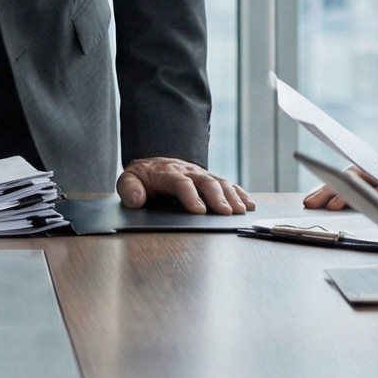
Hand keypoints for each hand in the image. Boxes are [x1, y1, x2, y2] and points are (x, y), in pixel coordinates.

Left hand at [116, 157, 253, 214]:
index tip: (199, 211)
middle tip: (226, 213)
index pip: (180, 182)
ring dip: (232, 196)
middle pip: (205, 181)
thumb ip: (129, 189)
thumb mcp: (127, 180)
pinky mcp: (210, 179)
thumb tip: (138, 199)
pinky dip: (240, 193)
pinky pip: (228, 184)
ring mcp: (200, 173)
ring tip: (241, 211)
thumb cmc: (142, 178)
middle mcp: (187, 170)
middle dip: (217, 197)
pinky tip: (249, 204)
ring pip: (220, 181)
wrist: (153, 164)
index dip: (190, 196)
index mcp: (166, 172)